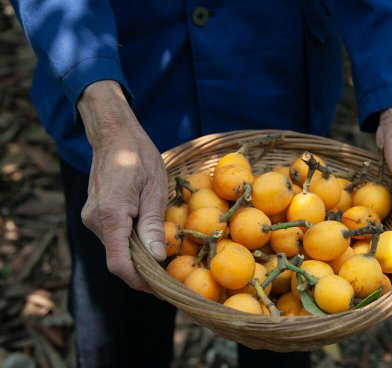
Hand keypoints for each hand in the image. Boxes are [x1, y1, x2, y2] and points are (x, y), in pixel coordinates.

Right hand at [78, 80, 166, 291]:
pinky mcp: (94, 214)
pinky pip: (113, 237)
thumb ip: (153, 226)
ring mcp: (91, 217)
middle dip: (143, 273)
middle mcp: (94, 220)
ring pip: (115, 249)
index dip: (140, 281)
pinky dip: (130, 245)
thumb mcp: (154, 190)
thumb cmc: (139, 157)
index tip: (161, 289)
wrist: (114, 135)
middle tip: (170, 279)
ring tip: (164, 263)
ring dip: (137, 258)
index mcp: (110, 215)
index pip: (119, 263)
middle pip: (117, 259)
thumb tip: (158, 259)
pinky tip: (150, 243)